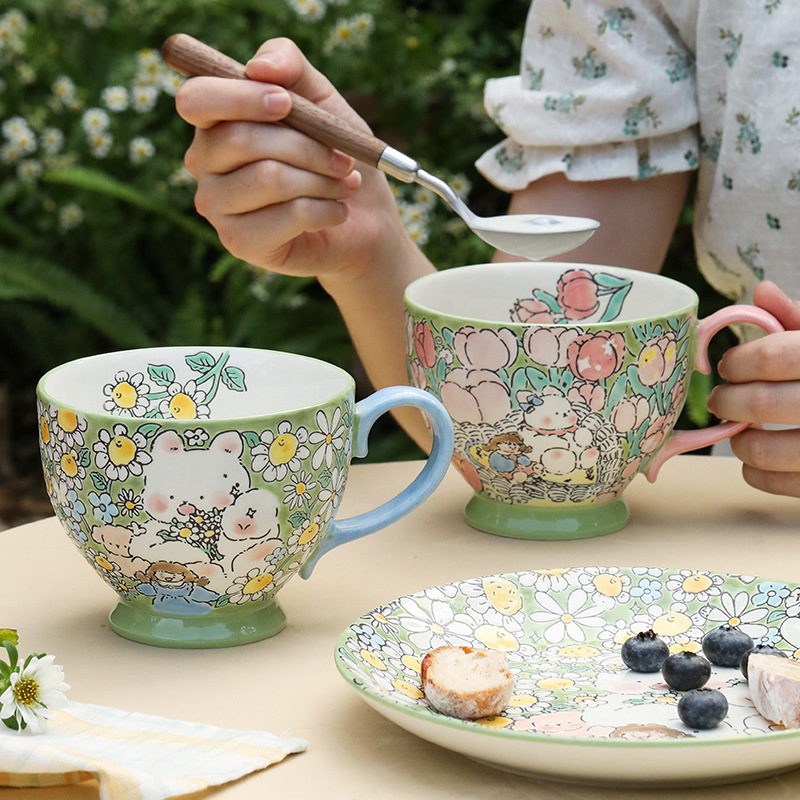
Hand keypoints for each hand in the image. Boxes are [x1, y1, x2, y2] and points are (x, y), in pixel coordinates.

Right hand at [174, 37, 408, 283]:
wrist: (364, 220)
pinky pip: (288, 215)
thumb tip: (258, 67)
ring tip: (344, 185)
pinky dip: (326, 210)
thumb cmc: (336, 154)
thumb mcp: (320, 98)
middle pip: (240, 139)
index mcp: (212, 121)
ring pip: (268, 178)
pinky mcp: (239, 242)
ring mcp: (216, 206)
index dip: (240, 97)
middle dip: (306, 145)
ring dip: (321, 180)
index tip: (286, 102)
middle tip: (343, 158)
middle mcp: (203, 163)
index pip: (196, 99)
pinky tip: (337, 213)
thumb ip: (289, 65)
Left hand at [707, 281, 799, 496]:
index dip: (739, 362)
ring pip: (764, 449)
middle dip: (727, 401)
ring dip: (737, 441)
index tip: (728, 365)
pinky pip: (780, 484)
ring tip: (737, 430)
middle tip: (720, 399)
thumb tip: (762, 292)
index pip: (773, 357)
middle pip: (761, 403)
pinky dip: (755, 473)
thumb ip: (799, 317)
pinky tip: (755, 459)